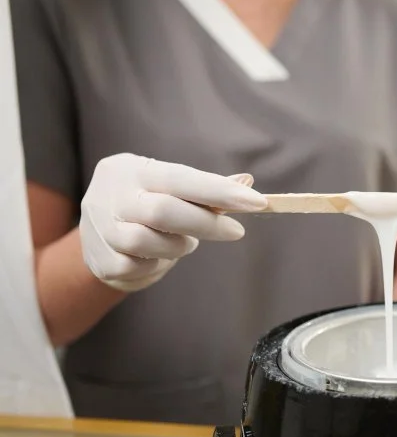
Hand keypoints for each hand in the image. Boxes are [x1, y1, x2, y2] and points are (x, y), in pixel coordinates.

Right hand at [79, 153, 267, 291]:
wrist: (99, 235)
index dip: (219, 191)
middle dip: (206, 224)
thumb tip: (247, 181)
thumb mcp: (171, 187)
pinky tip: (159, 256)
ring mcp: (98, 227)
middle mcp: (109, 194)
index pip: (180, 177)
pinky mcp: (99, 259)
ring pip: (147, 242)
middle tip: (236, 231)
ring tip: (186, 242)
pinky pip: (136, 267)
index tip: (257, 202)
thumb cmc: (147, 204)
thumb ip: (206, 188)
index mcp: (130, 169)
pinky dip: (157, 265)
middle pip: (162, 211)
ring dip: (178, 246)